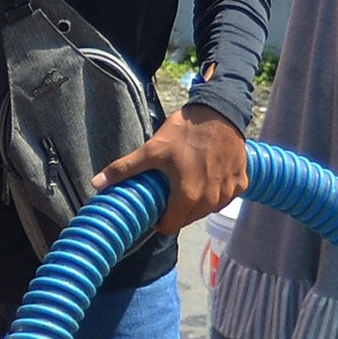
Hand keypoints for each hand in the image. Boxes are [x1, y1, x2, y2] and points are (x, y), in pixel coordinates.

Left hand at [94, 104, 248, 236]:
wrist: (221, 111)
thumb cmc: (185, 131)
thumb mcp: (152, 149)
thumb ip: (124, 169)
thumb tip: (95, 183)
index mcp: (188, 197)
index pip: (170, 227)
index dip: (160, 220)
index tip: (157, 207)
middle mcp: (211, 201)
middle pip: (188, 219)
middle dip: (178, 209)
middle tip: (171, 189)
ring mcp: (229, 193)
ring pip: (208, 209)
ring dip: (198, 201)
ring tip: (189, 178)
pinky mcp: (242, 183)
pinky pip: (226, 196)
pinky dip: (217, 190)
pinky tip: (209, 173)